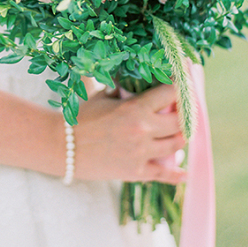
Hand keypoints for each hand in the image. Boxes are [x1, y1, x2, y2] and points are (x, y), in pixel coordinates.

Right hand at [72, 84, 186, 183]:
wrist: (62, 147)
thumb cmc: (80, 117)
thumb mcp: (101, 94)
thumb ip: (119, 85)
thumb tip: (129, 71)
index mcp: (135, 107)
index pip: (171, 94)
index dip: (181, 88)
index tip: (184, 84)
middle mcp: (143, 129)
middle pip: (180, 121)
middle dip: (184, 115)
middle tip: (184, 111)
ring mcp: (141, 152)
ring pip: (176, 145)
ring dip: (181, 138)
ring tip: (179, 134)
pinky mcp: (136, 172)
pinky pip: (164, 174)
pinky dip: (177, 175)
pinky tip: (185, 173)